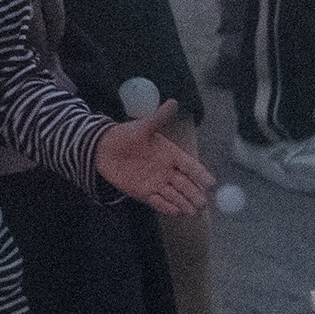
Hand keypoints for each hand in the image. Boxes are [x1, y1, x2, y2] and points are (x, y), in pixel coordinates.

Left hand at [93, 101, 215, 213]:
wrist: (104, 148)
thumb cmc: (127, 135)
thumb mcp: (144, 126)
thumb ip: (159, 117)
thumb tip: (173, 101)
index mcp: (171, 154)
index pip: (190, 166)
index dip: (200, 174)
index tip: (211, 183)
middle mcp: (166, 170)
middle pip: (185, 184)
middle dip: (195, 194)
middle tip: (204, 202)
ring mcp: (156, 182)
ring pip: (175, 195)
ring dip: (185, 203)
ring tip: (194, 211)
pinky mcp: (143, 192)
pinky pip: (158, 201)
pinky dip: (167, 206)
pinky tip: (176, 211)